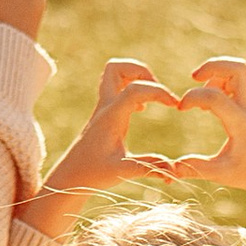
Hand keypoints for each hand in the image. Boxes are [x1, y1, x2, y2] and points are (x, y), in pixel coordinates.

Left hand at [20, 57, 189, 239]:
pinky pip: (116, 87)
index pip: (135, 89)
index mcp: (111, 117)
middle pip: (116, 67)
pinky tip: (141, 110)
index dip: (159, 92)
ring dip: (136, 77)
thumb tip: (175, 173)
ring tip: (151, 98)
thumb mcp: (123, 172)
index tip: (176, 106)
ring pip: (114, 73)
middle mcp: (105, 107)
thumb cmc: (93, 175)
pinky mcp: (104, 114)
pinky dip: (131, 88)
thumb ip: (149, 168)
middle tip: (157, 91)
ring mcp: (103, 108)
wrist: (70, 178)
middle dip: (141, 71)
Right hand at [166, 55, 245, 236]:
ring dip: (217, 73)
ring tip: (203, 96)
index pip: (216, 96)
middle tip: (194, 78)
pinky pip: (241, 80)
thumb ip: (198, 168)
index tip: (181, 109)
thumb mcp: (223, 174)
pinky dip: (223, 81)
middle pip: (238, 68)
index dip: (192, 97)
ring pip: (240, 70)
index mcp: (242, 124)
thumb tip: (173, 167)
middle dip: (212, 66)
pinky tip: (212, 104)